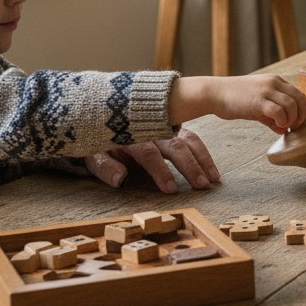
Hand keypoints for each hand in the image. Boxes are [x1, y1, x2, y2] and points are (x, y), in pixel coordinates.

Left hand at [84, 129, 221, 193]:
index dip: (160, 171)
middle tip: (201, 184)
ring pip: (189, 139)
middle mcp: (151, 128)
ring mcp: (166, 126)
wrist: (103, 116)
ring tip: (212, 179)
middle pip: (174, 145)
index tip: (171, 189)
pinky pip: (192, 138)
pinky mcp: (175, 128)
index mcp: (130, 135)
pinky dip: (204, 153)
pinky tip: (212, 169)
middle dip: (189, 166)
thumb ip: (105, 167)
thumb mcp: (93, 154)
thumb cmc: (100, 142)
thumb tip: (121, 179)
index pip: (148, 153)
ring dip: (202, 159)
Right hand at [169, 75, 305, 133]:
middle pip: (300, 98)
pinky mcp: (258, 101)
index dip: (302, 110)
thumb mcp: (257, 105)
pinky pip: (279, 111)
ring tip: (284, 127)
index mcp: (275, 81)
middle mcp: (273, 83)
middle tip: (295, 127)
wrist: (214, 93)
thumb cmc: (234, 100)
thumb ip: (272, 117)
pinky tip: (277, 126)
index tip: (296, 122)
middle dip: (301, 115)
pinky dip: (282, 121)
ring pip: (292, 105)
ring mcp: (266, 91)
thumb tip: (283, 130)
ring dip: (292, 119)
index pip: (298, 94)